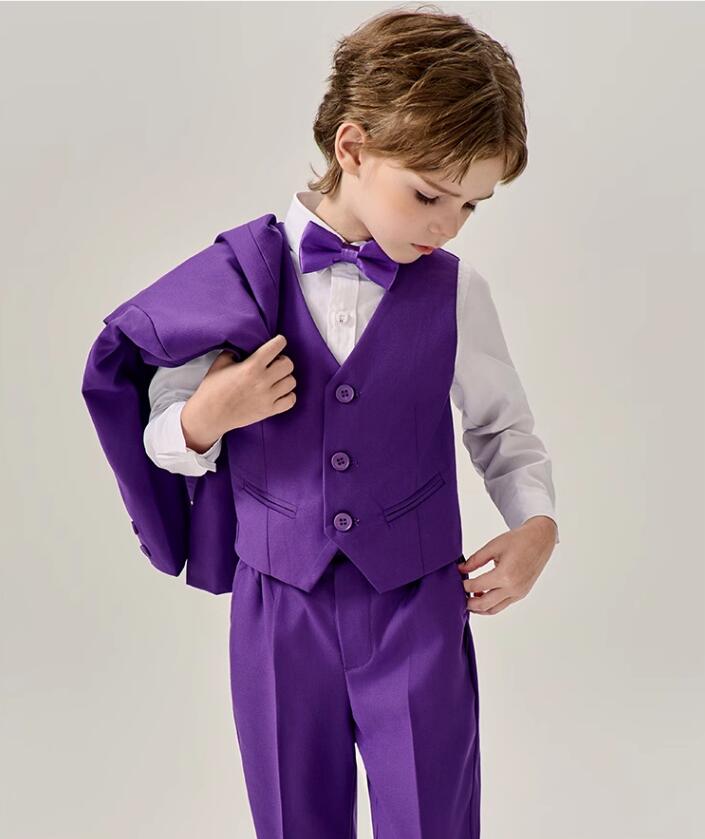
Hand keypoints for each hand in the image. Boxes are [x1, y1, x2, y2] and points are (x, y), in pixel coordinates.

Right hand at [181, 334, 296, 450]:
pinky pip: (290, 400)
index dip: (279, 341)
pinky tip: (279, 392)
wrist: (210, 415)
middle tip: (274, 363)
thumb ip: (236, 351)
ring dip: (285, 378)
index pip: (276, 347)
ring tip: (276, 379)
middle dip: (283, 361)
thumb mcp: (221, 362)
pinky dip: (288, 395)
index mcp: (251, 367)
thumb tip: (247, 345)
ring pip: (291, 382)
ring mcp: (267, 397)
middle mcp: (262, 381)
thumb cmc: (213, 388)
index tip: (278, 342)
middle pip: (288, 364)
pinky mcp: (269, 411)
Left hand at [456, 516, 557, 614]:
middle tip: (458, 597)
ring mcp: (518, 593)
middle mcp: (513, 588)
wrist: (540, 540)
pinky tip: (482, 595)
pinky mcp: (521, 594)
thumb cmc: (518, 540)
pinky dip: (491, 604)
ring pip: (494, 609)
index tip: (457, 581)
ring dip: (479, 608)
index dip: (464, 585)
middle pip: (484, 604)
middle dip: (468, 603)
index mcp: (504, 575)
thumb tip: (461, 569)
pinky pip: (503, 605)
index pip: (477, 586)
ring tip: (469, 599)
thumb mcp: (493, 546)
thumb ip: (475, 560)